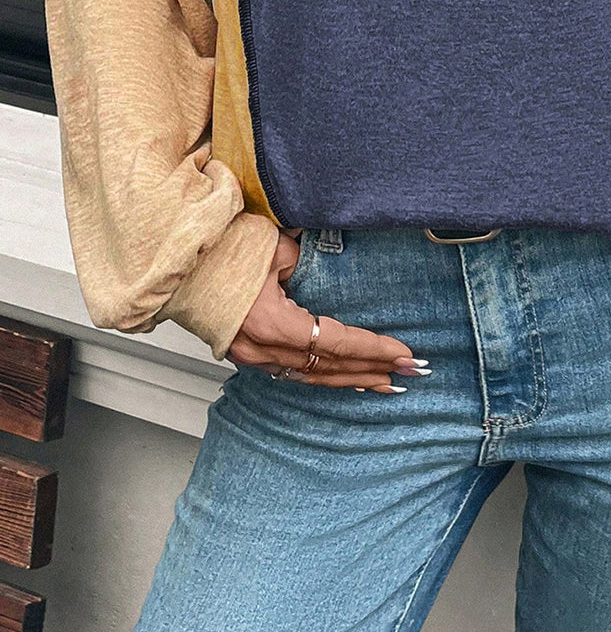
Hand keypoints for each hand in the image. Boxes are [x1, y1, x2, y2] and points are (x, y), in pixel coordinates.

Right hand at [225, 231, 424, 390]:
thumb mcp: (275, 248)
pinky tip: (345, 379)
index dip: (373, 349)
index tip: (405, 353)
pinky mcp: (248, 355)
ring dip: (352, 379)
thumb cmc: (224, 249)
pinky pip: (295, 373)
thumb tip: (331, 267)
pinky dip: (324, 377)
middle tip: (410, 372)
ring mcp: (254, 358)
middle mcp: (265, 349)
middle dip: (373, 369)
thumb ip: (307, 263)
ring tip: (386, 383)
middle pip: (329, 368)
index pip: (337, 343)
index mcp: (274, 324)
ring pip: (312, 377)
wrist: (180, 262)